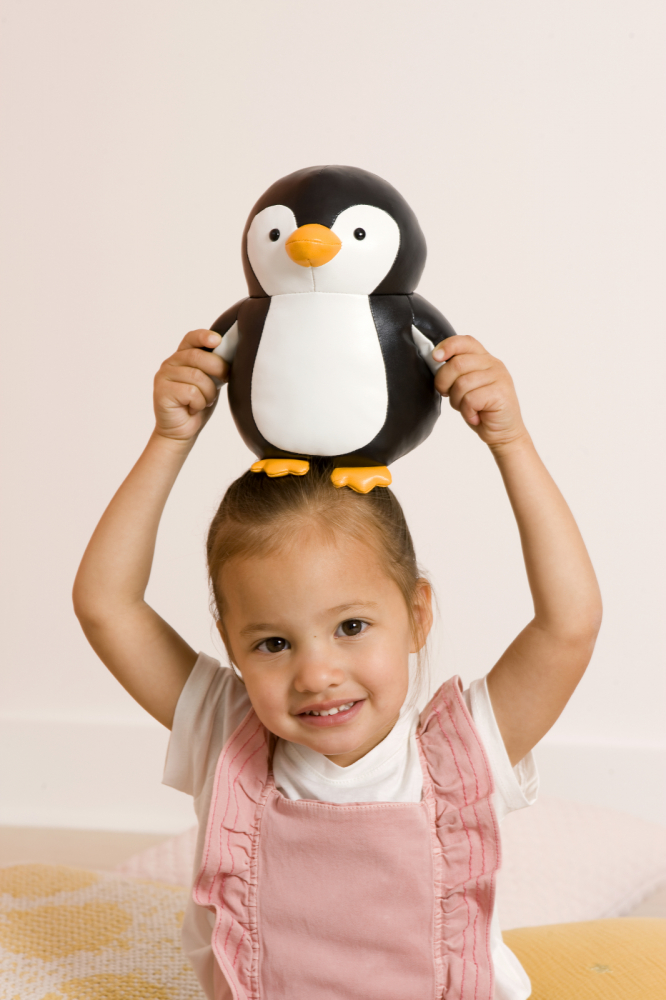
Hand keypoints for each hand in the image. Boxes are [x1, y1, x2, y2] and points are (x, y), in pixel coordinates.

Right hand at [153, 329, 228, 441]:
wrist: (181, 432)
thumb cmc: (198, 405)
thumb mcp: (210, 381)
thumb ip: (214, 366)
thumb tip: (231, 355)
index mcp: (182, 356)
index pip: (191, 338)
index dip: (204, 336)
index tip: (217, 340)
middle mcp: (170, 363)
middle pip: (197, 356)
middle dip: (218, 368)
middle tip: (224, 380)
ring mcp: (164, 376)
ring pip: (197, 377)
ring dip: (208, 393)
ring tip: (204, 401)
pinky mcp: (162, 391)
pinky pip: (191, 392)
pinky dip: (199, 403)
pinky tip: (192, 408)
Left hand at [432, 335, 526, 449]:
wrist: (503, 432)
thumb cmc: (481, 409)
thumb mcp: (466, 386)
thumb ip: (455, 372)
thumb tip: (434, 360)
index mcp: (483, 359)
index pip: (465, 342)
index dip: (448, 346)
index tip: (435, 357)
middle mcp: (493, 364)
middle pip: (457, 364)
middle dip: (444, 383)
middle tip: (448, 395)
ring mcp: (499, 377)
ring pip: (462, 384)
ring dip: (457, 401)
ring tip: (467, 408)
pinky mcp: (500, 393)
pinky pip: (470, 399)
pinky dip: (467, 412)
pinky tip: (475, 416)